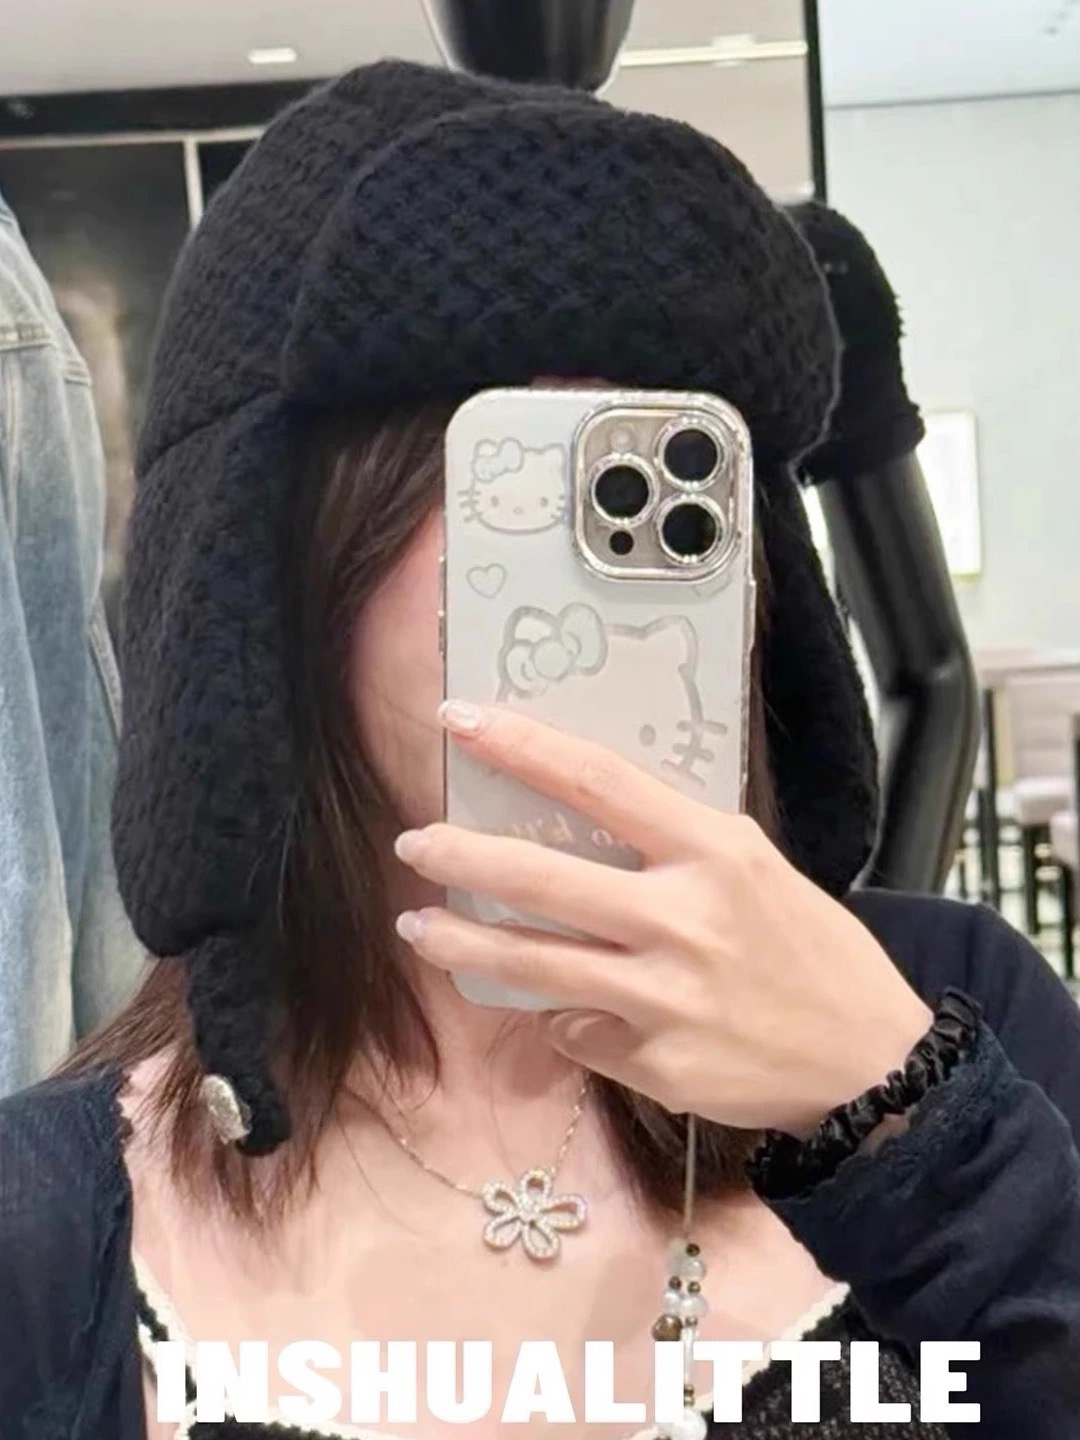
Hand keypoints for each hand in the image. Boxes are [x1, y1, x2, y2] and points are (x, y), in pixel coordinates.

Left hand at [392, 700, 932, 1135]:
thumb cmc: (813, 951)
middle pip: (542, 878)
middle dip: (461, 858)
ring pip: (534, 965)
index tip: (460, 719)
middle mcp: (683, 918)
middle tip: (412, 845)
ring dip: (464, 946)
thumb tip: (582, 834)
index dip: (521, 747)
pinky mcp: (655, 1064)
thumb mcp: (756, 870)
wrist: (871, 1064)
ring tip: (418, 932)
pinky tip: (561, 1011)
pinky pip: (577, 1031)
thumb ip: (674, 850)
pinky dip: (561, 1017)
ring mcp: (664, 998)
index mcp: (715, 851)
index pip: (598, 781)